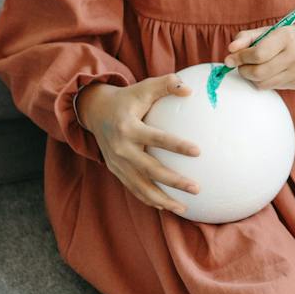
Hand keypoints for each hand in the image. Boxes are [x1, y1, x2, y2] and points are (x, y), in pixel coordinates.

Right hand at [75, 75, 200, 212]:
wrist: (96, 112)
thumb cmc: (127, 99)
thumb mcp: (143, 88)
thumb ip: (166, 84)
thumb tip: (190, 89)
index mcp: (129, 128)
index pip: (157, 138)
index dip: (177, 145)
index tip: (198, 152)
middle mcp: (122, 149)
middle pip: (151, 170)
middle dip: (174, 181)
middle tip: (196, 188)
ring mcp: (117, 163)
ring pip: (141, 187)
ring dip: (163, 199)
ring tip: (184, 208)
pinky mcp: (116, 171)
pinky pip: (134, 189)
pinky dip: (150, 200)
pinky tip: (167, 207)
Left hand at [223, 23, 294, 89]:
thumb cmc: (291, 36)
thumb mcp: (270, 30)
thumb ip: (247, 37)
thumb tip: (230, 50)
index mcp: (288, 38)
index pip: (258, 54)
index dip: (240, 58)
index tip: (230, 58)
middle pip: (258, 72)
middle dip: (243, 70)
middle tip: (239, 64)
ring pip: (263, 83)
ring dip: (251, 77)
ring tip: (251, 67)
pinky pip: (271, 87)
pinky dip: (262, 81)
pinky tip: (266, 71)